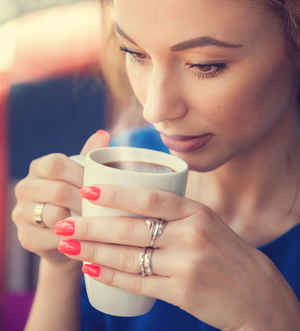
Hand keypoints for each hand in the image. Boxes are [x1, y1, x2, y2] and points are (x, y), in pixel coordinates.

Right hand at [12, 130, 109, 267]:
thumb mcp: (83, 177)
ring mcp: (21, 213)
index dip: (80, 175)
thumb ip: (90, 157)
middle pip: (57, 190)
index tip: (99, 185)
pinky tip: (84, 237)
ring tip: (95, 221)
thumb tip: (103, 134)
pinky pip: (53, 237)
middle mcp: (24, 188)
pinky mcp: (25, 237)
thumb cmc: (78, 199)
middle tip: (103, 207)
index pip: (56, 164)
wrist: (70, 237)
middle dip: (84, 200)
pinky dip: (72, 238)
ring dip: (79, 220)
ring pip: (54, 214)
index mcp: (38, 167)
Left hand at [55, 184, 299, 330]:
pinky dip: (112, 276)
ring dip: (94, 251)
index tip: (88, 190)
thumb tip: (131, 201)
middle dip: (93, 226)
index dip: (116, 193)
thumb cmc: (224, 252)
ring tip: (70, 245)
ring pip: (129, 256)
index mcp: (196, 211)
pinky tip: (93, 269)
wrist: (256, 293)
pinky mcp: (183, 291)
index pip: (150, 197)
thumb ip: (175, 212)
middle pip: (131, 228)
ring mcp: (187, 264)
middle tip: (66, 223)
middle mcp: (191, 234)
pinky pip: (139, 282)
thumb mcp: (206, 222)